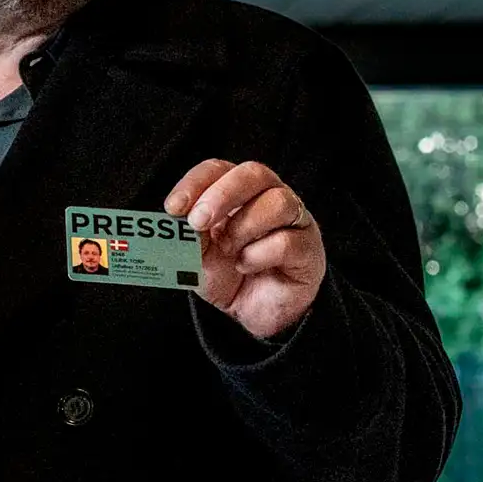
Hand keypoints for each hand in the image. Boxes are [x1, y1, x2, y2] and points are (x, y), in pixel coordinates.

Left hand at [165, 159, 326, 339]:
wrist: (251, 312)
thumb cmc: (225, 274)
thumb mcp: (196, 254)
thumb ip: (188, 235)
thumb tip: (175, 221)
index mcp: (237, 193)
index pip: (218, 169)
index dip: (195, 183)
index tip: (173, 208)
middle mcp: (268, 197)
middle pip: (254, 173)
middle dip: (221, 195)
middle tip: (198, 222)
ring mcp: (293, 221)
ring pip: (278, 202)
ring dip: (242, 227)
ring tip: (228, 251)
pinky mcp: (308, 249)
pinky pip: (287, 241)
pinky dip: (258, 255)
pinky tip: (246, 265)